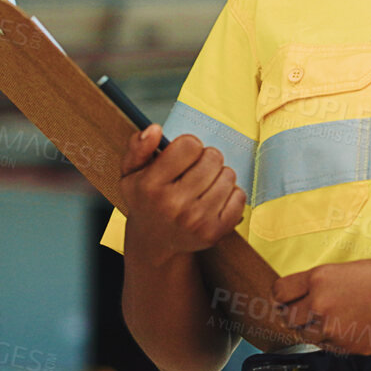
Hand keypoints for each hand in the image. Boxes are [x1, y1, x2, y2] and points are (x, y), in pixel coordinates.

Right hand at [118, 128, 244, 264]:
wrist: (154, 242)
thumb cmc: (146, 199)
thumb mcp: (131, 172)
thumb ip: (138, 147)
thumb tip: (154, 129)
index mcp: (151, 185)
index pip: (190, 144)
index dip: (188, 146)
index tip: (181, 157)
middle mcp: (173, 205)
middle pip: (213, 157)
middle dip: (205, 159)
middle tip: (193, 172)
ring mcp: (196, 220)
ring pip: (228, 175)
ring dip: (218, 176)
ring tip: (203, 186)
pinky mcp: (215, 232)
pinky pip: (239, 196)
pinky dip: (230, 194)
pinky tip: (213, 199)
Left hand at [271, 259, 370, 354]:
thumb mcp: (349, 269)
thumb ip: (321, 284)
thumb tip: (303, 299)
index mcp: (320, 279)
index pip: (279, 292)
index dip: (282, 296)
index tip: (286, 298)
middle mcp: (321, 305)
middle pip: (288, 318)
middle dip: (296, 315)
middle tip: (310, 310)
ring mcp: (335, 329)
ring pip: (307, 336)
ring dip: (314, 330)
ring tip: (336, 318)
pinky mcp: (349, 347)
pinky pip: (330, 347)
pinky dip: (336, 340)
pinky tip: (353, 326)